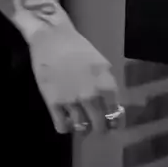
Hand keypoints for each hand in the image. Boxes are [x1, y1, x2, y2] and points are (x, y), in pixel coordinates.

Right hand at [27, 21, 122, 135]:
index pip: (116, 116)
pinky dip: (66, 126)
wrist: (51, 38)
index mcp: (107, 87)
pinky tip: (65, 119)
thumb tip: (110, 105)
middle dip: (99, 128)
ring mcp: (72, 102)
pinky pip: (62, 126)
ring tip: (80, 121)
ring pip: (81, 127)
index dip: (113, 122)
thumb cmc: (77, 47)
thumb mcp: (101, 65)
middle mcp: (92, 97)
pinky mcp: (54, 103)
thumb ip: (107, 85)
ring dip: (82, 127)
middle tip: (95, 126)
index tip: (110, 123)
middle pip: (100, 126)